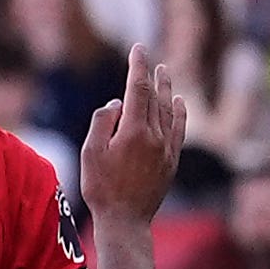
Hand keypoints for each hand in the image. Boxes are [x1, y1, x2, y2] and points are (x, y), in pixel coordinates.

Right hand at [80, 44, 185, 225]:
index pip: (138, 88)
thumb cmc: (101, 188)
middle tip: (149, 57)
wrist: (126, 220)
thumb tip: (116, 102)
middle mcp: (155, 135)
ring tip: (165, 72)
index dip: (138, 66)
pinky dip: (180, 112)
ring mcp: (166, 147)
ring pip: (169, 109)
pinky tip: (179, 102)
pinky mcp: (172, 160)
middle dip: (151, 74)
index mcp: (133, 130)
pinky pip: (179, 128)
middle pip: (155, 96)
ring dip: (167, 89)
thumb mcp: (89, 153)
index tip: (138, 49)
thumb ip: (102, 122)